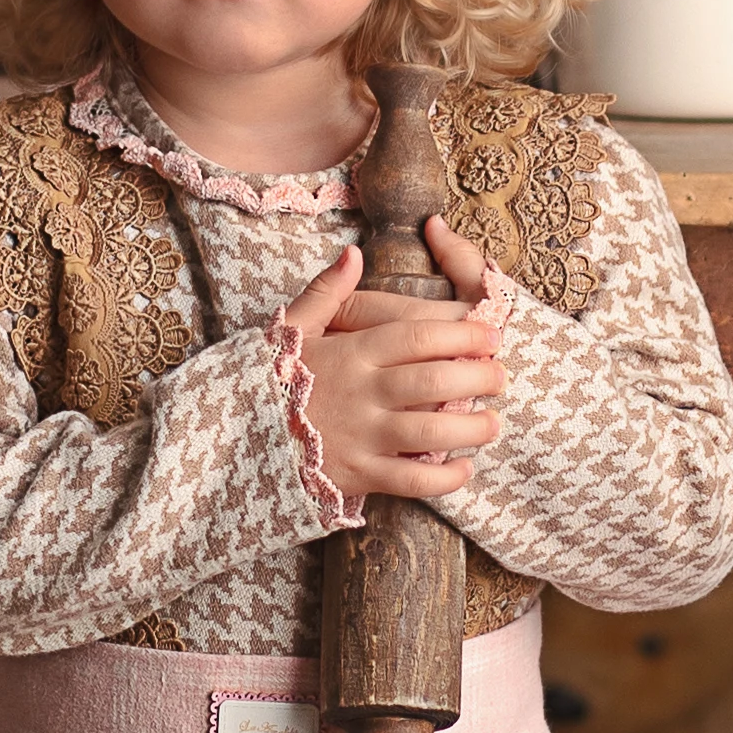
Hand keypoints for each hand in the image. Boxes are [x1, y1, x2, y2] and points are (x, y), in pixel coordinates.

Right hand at [288, 217, 503, 505]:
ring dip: (471, 427)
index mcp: (350, 353)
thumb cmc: (266, 380)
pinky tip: (464, 468)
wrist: (230, 439)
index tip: (490, 334)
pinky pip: (411, 480)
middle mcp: (361, 393)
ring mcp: (360, 436)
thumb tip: (354, 252)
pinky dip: (444, 477)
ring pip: (430, 432)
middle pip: (434, 380)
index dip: (462, 332)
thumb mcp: (289, 328)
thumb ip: (326, 291)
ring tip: (494, 422)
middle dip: (478, 376)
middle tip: (502, 376)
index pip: (417, 336)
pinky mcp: (357, 476)